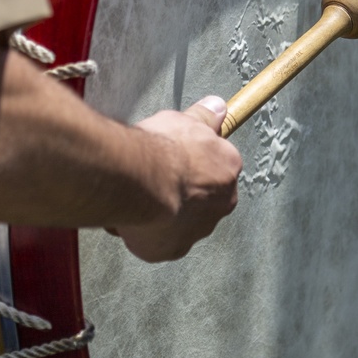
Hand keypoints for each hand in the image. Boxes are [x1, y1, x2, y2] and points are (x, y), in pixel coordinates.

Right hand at [115, 96, 241, 262]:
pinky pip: (158, 242)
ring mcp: (197, 231)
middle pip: (200, 200)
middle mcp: (220, 205)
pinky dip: (146, 233)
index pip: (215, 169)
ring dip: (162, 213)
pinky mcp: (172, 250)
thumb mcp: (185, 120)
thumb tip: (217, 107)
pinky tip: (130, 217)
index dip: (192, 164)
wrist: (142, 179)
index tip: (174, 159)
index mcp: (226, 171)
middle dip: (180, 192)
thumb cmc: (163, 149)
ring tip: (137, 197)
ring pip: (179, 223)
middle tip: (154, 178)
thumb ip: (203, 118)